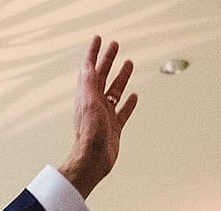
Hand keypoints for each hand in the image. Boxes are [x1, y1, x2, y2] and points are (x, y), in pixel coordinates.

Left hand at [57, 35, 137, 199]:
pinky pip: (123, 111)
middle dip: (108, 59)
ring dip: (121, 77)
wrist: (93, 161)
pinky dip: (129, 102)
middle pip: (103, 76)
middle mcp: (95, 104)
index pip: (90, 69)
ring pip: (115, 91)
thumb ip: (88, 86)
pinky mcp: (114, 127)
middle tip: (115, 45)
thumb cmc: (90, 137)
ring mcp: (105, 115)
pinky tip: (134, 96)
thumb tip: (87, 66)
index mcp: (87, 97)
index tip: (98, 39)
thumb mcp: (88, 106)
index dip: (94, 53)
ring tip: (128, 63)